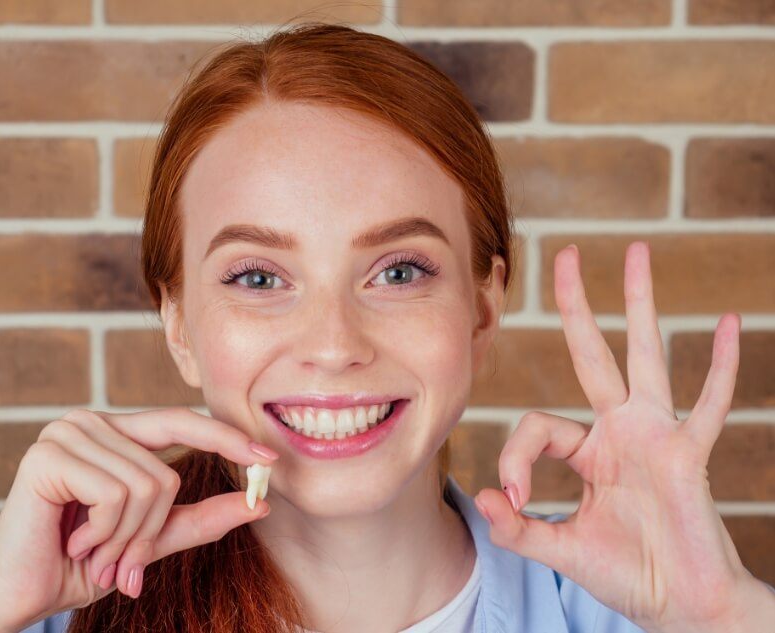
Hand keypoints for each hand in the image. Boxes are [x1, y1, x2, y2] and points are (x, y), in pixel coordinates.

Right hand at [0, 407, 276, 628]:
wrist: (19, 592)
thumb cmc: (81, 563)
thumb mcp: (152, 539)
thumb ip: (201, 518)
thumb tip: (260, 503)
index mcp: (115, 432)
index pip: (181, 422)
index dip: (226, 438)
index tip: (269, 460)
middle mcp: (90, 421)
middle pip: (166, 472)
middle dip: (150, 531)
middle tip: (121, 563)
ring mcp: (67, 432)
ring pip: (146, 485)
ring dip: (125, 538)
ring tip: (92, 552)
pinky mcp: (49, 454)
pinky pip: (115, 494)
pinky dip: (104, 533)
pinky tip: (73, 541)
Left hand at [473, 241, 766, 630]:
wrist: (679, 607)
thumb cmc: (626, 575)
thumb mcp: (560, 550)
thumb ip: (519, 530)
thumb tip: (483, 499)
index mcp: (587, 449)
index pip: (538, 426)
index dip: (516, 460)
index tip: (514, 501)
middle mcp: (619, 430)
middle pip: (593, 353)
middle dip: (577, 306)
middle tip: (565, 253)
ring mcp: (656, 436)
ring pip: (646, 357)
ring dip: (640, 305)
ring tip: (638, 251)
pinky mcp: (689, 455)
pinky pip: (709, 405)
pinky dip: (720, 367)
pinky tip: (728, 322)